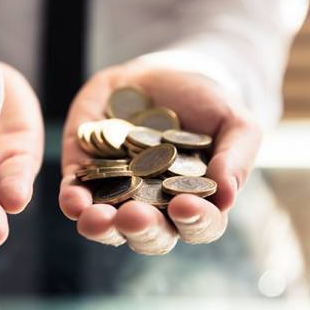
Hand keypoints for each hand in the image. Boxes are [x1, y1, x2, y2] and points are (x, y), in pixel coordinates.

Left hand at [59, 61, 261, 254]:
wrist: (162, 74)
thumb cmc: (206, 103)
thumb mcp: (233, 122)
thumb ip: (236, 157)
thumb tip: (227, 196)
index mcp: (194, 202)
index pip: (198, 225)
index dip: (194, 221)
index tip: (185, 206)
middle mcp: (154, 207)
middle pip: (149, 234)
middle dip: (141, 229)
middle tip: (135, 216)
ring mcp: (116, 193)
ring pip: (107, 225)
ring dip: (101, 227)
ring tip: (96, 219)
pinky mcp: (84, 173)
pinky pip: (75, 195)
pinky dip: (72, 201)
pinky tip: (73, 200)